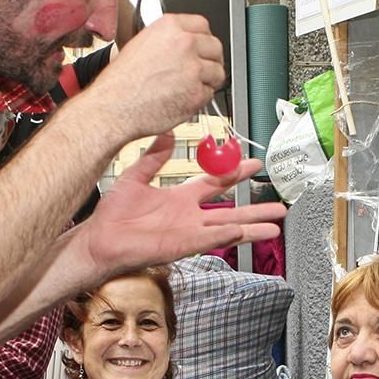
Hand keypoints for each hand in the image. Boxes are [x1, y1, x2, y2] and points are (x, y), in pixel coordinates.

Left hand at [80, 134, 286, 274]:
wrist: (99, 240)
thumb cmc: (112, 214)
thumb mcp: (135, 176)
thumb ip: (154, 156)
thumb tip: (166, 133)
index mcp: (180, 197)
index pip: (217, 183)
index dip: (236, 174)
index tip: (255, 166)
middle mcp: (190, 215)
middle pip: (232, 209)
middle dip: (257, 207)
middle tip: (280, 204)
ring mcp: (189, 232)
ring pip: (229, 227)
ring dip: (253, 226)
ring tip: (276, 226)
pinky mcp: (182, 246)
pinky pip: (209, 238)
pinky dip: (226, 235)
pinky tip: (242, 231)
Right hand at [93, 14, 225, 139]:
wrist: (115, 106)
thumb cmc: (121, 81)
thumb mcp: (141, 44)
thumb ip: (168, 40)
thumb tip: (184, 44)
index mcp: (170, 27)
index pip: (202, 25)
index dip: (203, 38)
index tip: (201, 47)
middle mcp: (185, 44)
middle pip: (215, 47)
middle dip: (211, 59)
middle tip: (201, 69)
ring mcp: (194, 68)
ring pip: (218, 72)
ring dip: (208, 80)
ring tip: (190, 87)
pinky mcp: (197, 93)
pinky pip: (210, 93)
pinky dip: (200, 98)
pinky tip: (183, 98)